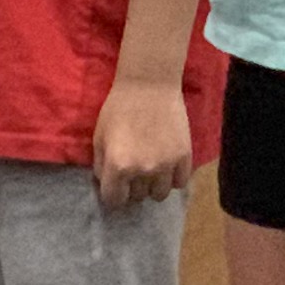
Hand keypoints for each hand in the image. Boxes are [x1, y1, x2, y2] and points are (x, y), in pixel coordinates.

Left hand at [91, 76, 193, 211]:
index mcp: (118, 165)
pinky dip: (172, 179)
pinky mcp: (184, 157)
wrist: (149, 85)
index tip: (115, 188)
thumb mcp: (99, 136)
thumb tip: (106, 183)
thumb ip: (101, 164)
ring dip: (152, 186)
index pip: (114, 199)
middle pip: (137, 197)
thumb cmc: (118, 108)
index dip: (112, 195)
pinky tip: (166, 168)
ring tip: (150, 172)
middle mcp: (143, 170)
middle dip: (131, 188)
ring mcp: (166, 165)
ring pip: (159, 194)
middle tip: (131, 173)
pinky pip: (179, 183)